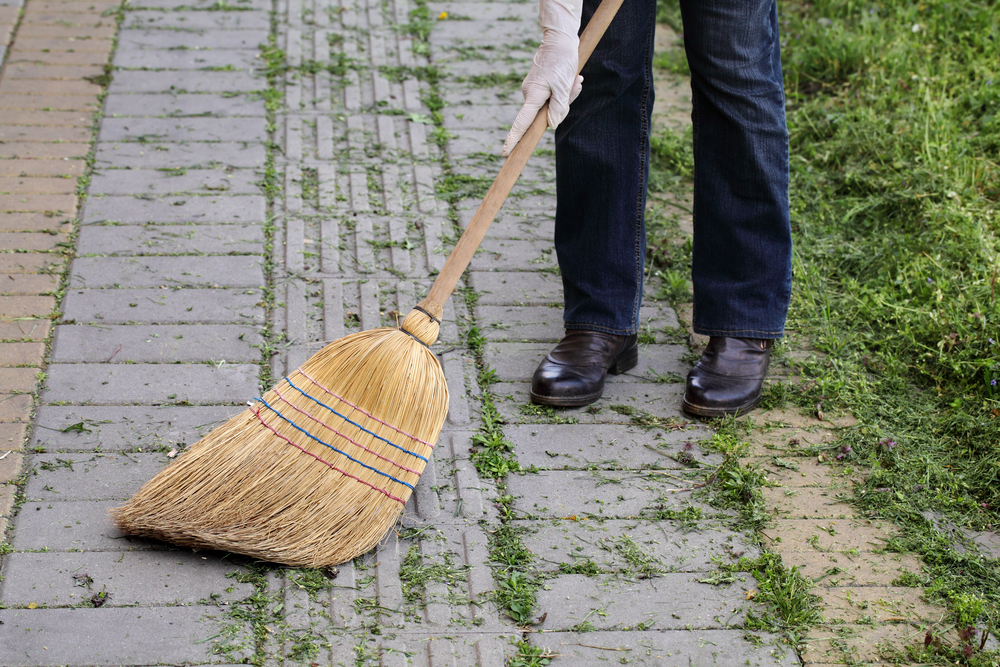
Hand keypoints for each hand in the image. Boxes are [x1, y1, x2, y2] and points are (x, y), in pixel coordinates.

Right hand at [502, 0, 582, 156]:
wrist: (559, 39)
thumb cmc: (562, 61)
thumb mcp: (564, 86)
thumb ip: (558, 108)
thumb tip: (551, 124)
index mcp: (533, 95)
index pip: (522, 123)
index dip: (515, 138)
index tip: (506, 152)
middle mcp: (529, 93)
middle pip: (545, 113)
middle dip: (563, 106)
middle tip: (576, 85)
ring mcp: (533, 89)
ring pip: (552, 104)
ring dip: (566, 96)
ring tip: (575, 79)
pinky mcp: (539, 85)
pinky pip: (552, 96)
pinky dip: (564, 91)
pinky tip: (572, 78)